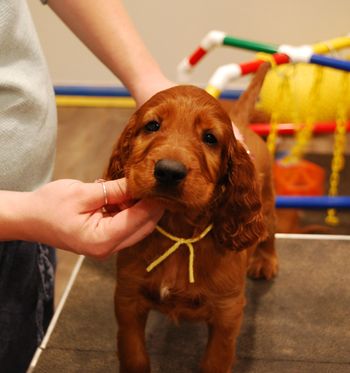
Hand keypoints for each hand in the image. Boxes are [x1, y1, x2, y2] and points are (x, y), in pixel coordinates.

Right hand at [18, 178, 163, 257]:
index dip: (153, 201)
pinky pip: (126, 225)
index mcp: (101, 240)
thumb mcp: (83, 193)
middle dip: (151, 205)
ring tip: (132, 185)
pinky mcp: (105, 240)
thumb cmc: (49, 206)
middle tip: (154, 183)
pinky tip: (121, 195)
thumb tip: (140, 183)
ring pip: (137, 226)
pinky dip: (129, 210)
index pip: (138, 220)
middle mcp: (107, 248)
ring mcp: (107, 246)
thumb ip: (114, 190)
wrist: (29, 218)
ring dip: (139, 206)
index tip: (162, 184)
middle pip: (143, 226)